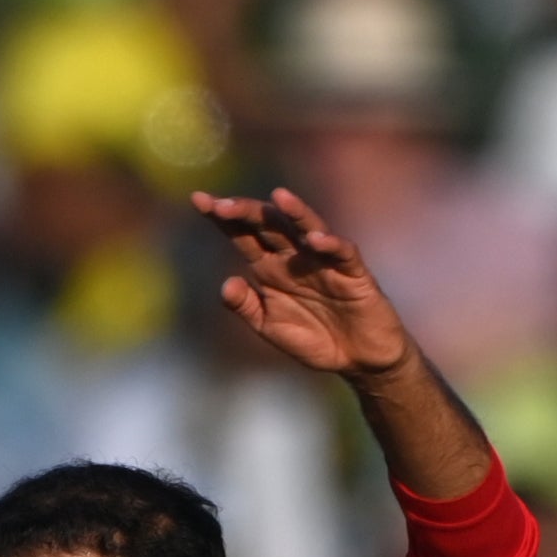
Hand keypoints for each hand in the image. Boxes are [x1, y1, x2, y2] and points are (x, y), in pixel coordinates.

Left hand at [194, 188, 414, 380]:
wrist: (358, 360)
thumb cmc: (315, 339)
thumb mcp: (270, 328)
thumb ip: (247, 308)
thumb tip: (226, 284)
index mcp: (270, 268)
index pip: (244, 234)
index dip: (222, 218)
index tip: (198, 200)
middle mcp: (294, 256)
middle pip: (269, 225)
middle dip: (246, 212)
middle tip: (221, 205)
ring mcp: (323, 260)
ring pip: (307, 227)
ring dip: (293, 212)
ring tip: (277, 197)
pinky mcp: (353, 272)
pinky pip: (342, 253)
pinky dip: (330, 244)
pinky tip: (315, 240)